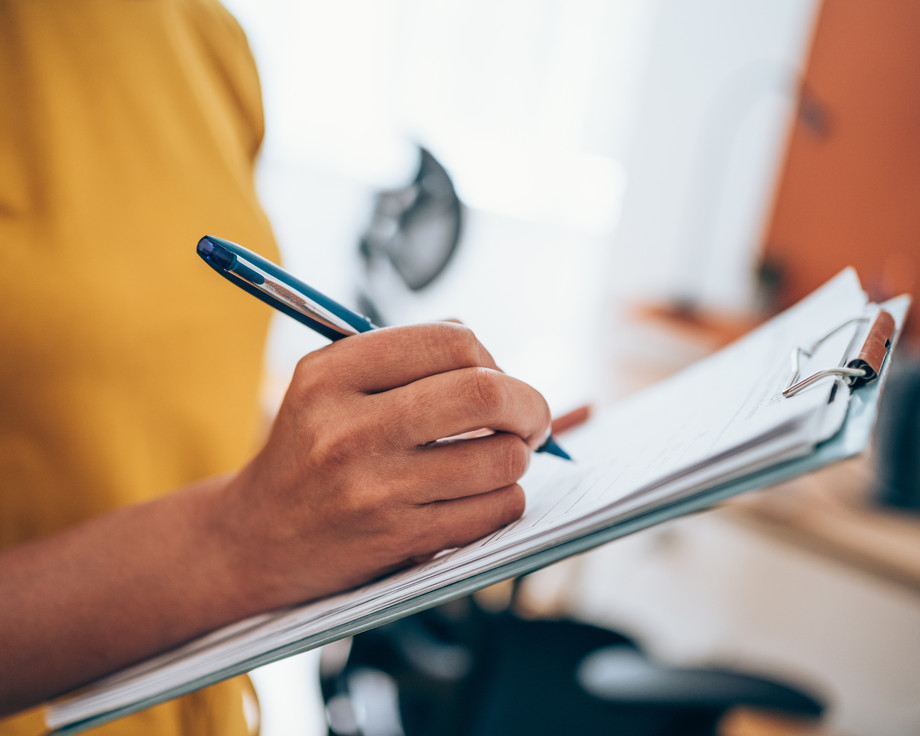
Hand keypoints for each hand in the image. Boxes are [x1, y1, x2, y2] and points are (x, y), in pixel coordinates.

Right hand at [218, 322, 552, 608]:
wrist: (256, 538)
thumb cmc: (310, 451)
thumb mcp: (328, 385)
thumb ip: (403, 358)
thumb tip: (500, 364)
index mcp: (331, 375)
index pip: (451, 341)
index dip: (491, 357)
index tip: (495, 377)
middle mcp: (349, 430)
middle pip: (486, 394)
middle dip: (529, 404)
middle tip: (531, 418)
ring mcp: (374, 490)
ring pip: (502, 458)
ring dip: (517, 457)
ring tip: (499, 459)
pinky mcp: (399, 541)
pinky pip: (495, 511)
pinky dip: (506, 499)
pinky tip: (482, 497)